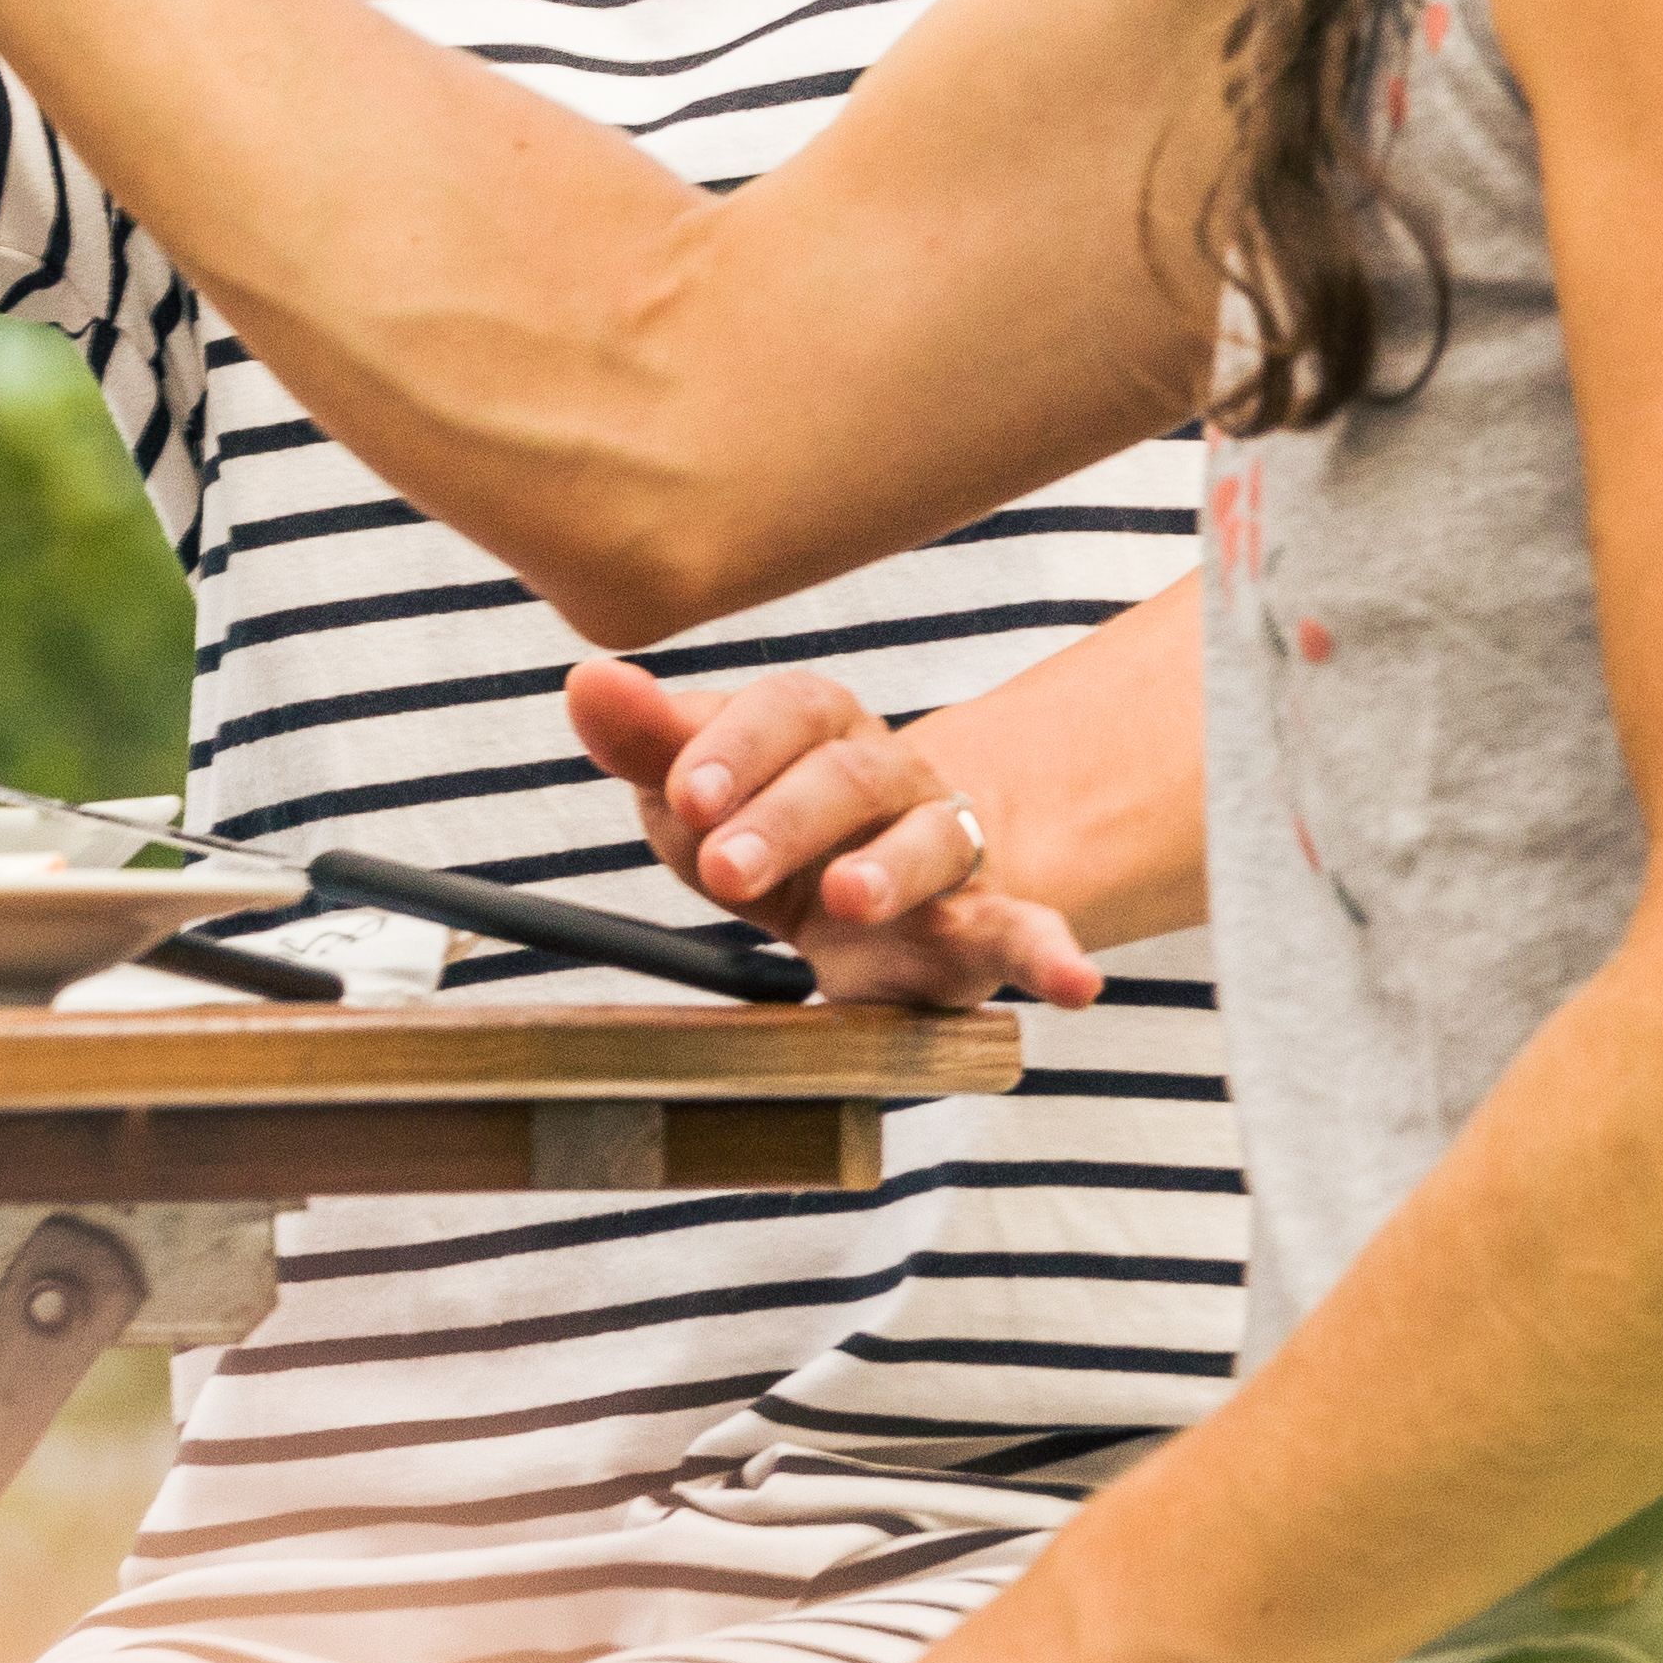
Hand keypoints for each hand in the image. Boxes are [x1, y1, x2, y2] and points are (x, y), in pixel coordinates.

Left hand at [566, 654, 1100, 1007]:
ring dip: (890, 869)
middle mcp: (890, 775)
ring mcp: (946, 849)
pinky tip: (1076, 983)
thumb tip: (586, 680)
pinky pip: (1030, 933)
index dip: (737, 746)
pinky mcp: (983, 929)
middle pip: (849, 776)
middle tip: (724, 869)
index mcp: (818, 727)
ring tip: (846, 898)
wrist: (865, 896)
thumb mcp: (698, 788)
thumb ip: (646, 740)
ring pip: (935, 841)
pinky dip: (1057, 957)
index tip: (684, 792)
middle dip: (784, 817)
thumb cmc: (764, 825)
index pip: (788, 709)